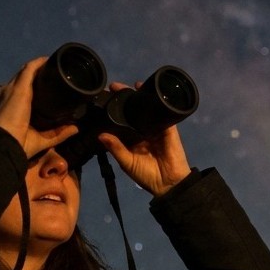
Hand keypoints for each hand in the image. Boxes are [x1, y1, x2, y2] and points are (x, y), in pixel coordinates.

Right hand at [0, 57, 78, 158]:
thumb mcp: (43, 138)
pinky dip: (39, 63)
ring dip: (39, 66)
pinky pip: (29, 69)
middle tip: (55, 72)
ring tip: (54, 64)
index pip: (22, 90)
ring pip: (27, 71)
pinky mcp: (20, 86)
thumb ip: (59, 133)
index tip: (49, 84)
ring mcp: (13, 88)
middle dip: (38, 73)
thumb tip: (75, 128)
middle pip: (24, 78)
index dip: (35, 85)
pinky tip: (49, 60)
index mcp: (11, 106)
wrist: (6, 144)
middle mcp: (10, 94)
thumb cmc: (19, 144)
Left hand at [97, 82, 192, 196]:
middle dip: (124, 100)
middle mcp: (142, 131)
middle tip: (113, 87)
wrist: (168, 183)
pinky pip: (161, 112)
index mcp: (131, 139)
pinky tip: (147, 91)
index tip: (103, 99)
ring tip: (128, 86)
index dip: (113, 111)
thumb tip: (100, 135)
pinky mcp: (168, 127)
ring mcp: (155, 128)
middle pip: (132, 112)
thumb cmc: (146, 175)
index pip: (121, 121)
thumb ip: (115, 148)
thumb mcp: (126, 162)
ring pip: (145, 109)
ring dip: (138, 97)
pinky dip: (155, 101)